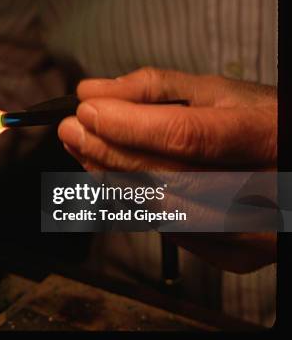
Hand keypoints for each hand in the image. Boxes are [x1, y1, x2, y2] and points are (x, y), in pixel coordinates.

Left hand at [58, 67, 276, 272]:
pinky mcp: (236, 253)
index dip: (129, 126)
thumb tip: (94, 91)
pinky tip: (112, 177)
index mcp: (267, 136)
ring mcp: (252, 230)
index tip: (87, 111)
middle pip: (167, 177)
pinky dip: (132, 203)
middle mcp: (266, 190)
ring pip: (159, 210)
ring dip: (111, 178)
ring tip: (84, 150)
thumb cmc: (261, 124)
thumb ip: (154, 88)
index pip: (186, 135)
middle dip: (108, 151)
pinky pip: (167, 230)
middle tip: (73, 130)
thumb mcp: (218, 93)